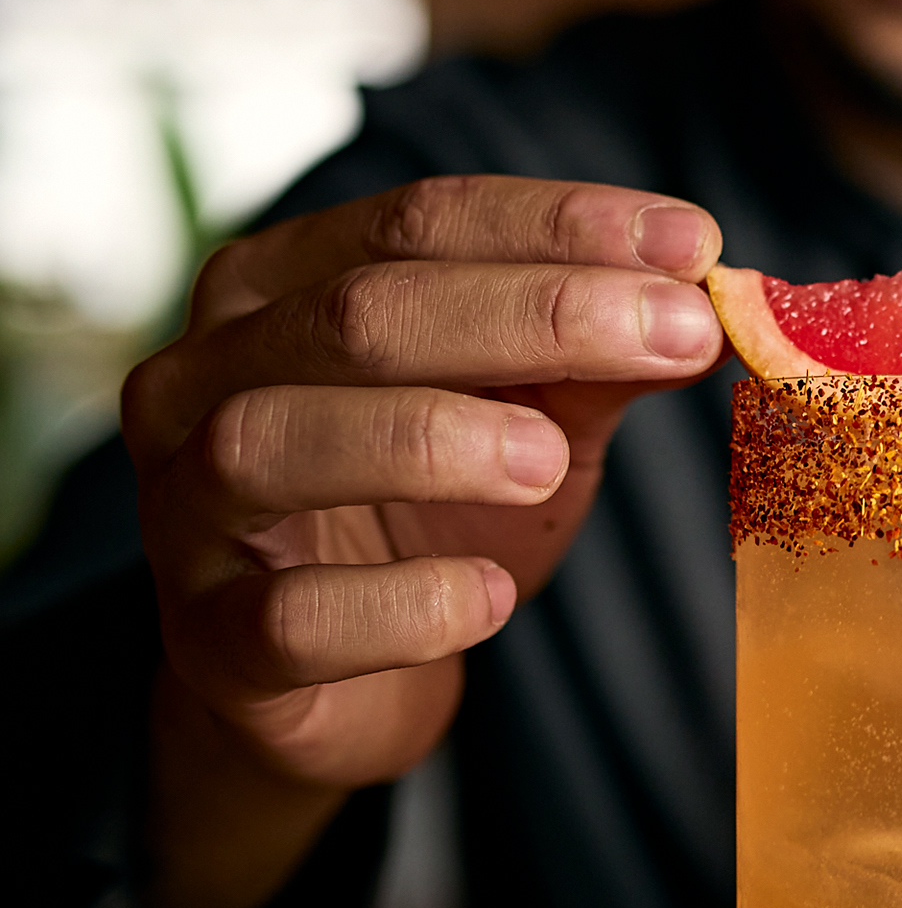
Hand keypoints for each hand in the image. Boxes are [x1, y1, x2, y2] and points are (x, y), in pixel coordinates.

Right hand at [122, 176, 722, 907]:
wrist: (328, 686)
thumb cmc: (417, 515)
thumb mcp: (520, 417)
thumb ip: (592, 359)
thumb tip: (709, 305)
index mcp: (276, 287)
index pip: (416, 221)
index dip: (559, 225)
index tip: (691, 243)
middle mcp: (202, 376)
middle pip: (358, 313)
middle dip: (534, 315)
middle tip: (678, 334)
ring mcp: (187, 511)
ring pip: (280, 440)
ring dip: (434, 438)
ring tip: (550, 460)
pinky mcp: (209, 644)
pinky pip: (291, 615)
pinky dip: (401, 603)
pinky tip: (486, 600)